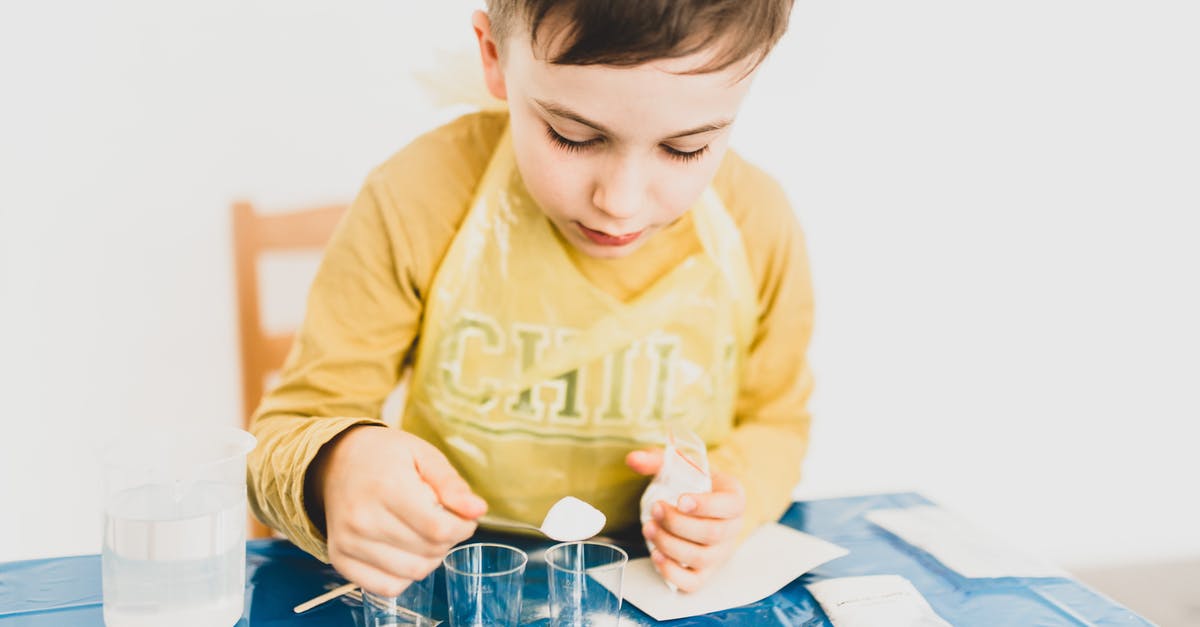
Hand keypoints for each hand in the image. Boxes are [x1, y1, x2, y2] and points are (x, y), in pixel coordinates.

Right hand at [315, 426, 486, 595]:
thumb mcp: (424, 455)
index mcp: (387, 487)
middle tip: (440, 520)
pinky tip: (405, 551)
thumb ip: (452, 484)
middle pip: (429, 552)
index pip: (439, 529)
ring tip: (423, 533)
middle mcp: (363, 518)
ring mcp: (349, 542)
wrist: (336, 461)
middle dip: (448, 539)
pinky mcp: (340, 559)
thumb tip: (478, 510)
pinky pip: (387, 587)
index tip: (463, 516)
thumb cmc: (385, 456)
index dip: (463, 527)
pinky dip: (405, 575)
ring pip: (413, 573)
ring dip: (430, 558)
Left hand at [626, 449, 745, 592]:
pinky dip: (673, 573)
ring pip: (701, 558)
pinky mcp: (705, 572)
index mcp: (734, 499)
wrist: (701, 504)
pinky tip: (656, 555)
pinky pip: (694, 582)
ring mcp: (720, 553)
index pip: (729, 506)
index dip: (705, 505)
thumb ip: (657, 460)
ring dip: (671, 545)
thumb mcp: (680, 466)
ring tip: (649, 528)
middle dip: (678, 523)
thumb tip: (632, 459)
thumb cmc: (693, 485)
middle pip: (712, 533)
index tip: (680, 500)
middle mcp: (732, 529)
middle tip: (655, 510)